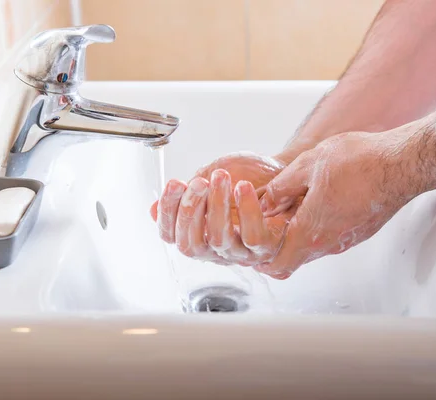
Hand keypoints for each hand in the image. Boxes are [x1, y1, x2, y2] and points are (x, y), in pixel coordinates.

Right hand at [150, 152, 295, 270]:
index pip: (171, 235)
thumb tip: (152, 209)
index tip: (173, 185)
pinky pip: (253, 236)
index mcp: (198, 233)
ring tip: (220, 177)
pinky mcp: (266, 246)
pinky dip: (247, 211)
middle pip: (191, 245)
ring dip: (216, 206)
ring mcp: (241, 250)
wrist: (283, 170)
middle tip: (198, 183)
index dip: (167, 213)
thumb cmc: (247, 176)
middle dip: (189, 211)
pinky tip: (243, 187)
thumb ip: (184, 196)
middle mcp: (216, 247)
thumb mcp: (208, 181)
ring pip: (218, 240)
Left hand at [255, 130, 422, 276]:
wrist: (403, 162)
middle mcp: (330, 243)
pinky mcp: (358, 230)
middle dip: (274, 246)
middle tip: (264, 225)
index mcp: (312, 231)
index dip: (258, 258)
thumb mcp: (309, 165)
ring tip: (286, 207)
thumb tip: (265, 200)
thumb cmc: (362, 162)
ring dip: (295, 232)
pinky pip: (329, 236)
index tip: (249, 241)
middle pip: (292, 258)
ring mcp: (346, 239)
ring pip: (311, 246)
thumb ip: (281, 186)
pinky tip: (312, 201)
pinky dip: (314, 226)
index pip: (277, 264)